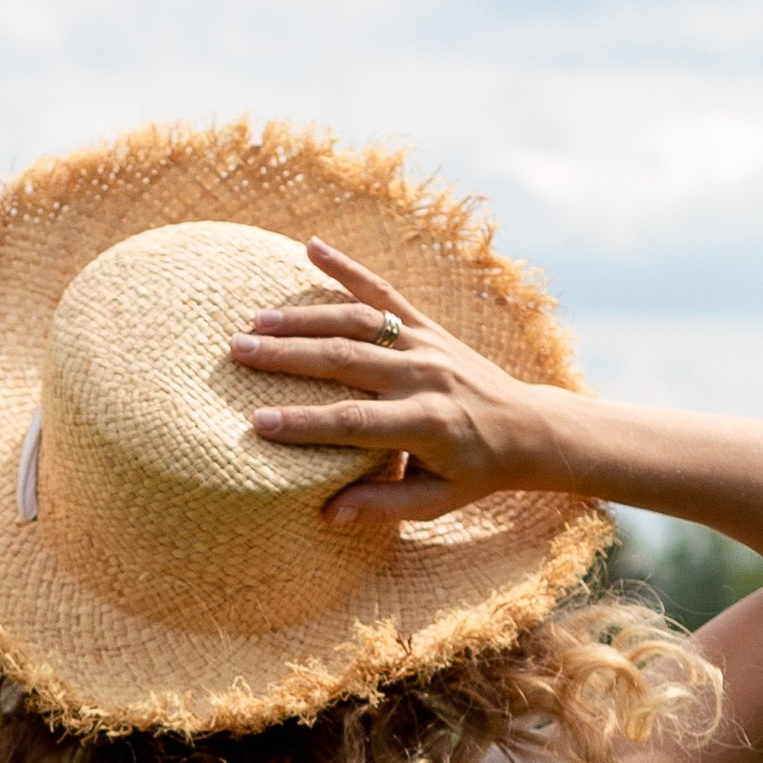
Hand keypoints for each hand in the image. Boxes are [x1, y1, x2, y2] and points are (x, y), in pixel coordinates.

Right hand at [226, 237, 584, 527]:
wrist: (525, 426)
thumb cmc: (473, 472)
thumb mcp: (435, 503)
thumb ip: (381, 507)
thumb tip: (327, 515)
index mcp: (424, 424)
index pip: (353, 422)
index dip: (304, 423)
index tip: (258, 424)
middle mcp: (424, 376)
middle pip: (344, 360)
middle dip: (287, 357)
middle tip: (237, 352)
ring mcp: (426, 344)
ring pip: (358, 321)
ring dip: (304, 317)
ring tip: (256, 322)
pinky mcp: (427, 325)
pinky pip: (384, 291)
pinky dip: (347, 267)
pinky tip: (311, 246)